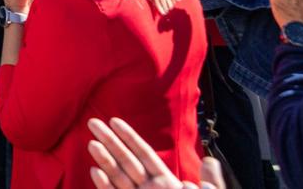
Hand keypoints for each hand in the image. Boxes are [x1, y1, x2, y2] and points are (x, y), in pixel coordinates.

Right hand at [88, 116, 225, 188]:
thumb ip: (211, 184)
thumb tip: (210, 161)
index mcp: (167, 185)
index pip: (144, 155)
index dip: (129, 137)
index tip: (114, 120)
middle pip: (126, 161)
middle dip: (110, 141)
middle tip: (92, 122)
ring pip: (118, 177)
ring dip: (105, 160)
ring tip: (91, 143)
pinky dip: (105, 186)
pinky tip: (95, 172)